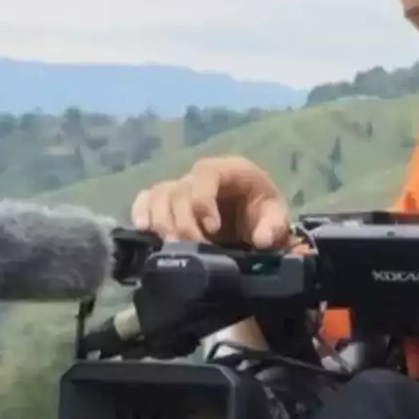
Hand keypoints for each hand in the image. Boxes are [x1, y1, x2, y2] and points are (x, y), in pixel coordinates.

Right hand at [130, 156, 290, 248]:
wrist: (255, 220)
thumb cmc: (264, 213)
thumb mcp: (276, 218)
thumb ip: (274, 227)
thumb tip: (262, 239)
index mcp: (230, 170)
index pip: (205, 173)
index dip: (202, 200)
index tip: (213, 229)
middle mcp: (201, 175)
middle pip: (179, 191)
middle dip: (184, 223)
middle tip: (195, 249)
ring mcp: (183, 186)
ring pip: (160, 196)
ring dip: (162, 223)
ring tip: (173, 246)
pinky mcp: (169, 201)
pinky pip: (147, 198)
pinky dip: (142, 211)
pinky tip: (144, 229)